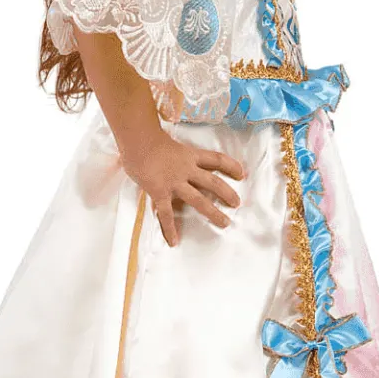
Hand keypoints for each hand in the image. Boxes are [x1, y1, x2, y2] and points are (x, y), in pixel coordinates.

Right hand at [120, 132, 244, 246]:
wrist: (137, 139)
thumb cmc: (146, 136)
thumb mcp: (166, 138)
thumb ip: (170, 146)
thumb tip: (166, 137)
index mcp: (189, 155)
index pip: (217, 159)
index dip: (231, 166)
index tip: (241, 174)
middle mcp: (186, 169)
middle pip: (213, 182)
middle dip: (227, 193)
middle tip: (236, 203)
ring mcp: (175, 182)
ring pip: (199, 200)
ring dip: (213, 213)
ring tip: (224, 223)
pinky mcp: (160, 193)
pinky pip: (166, 214)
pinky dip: (170, 228)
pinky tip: (174, 241)